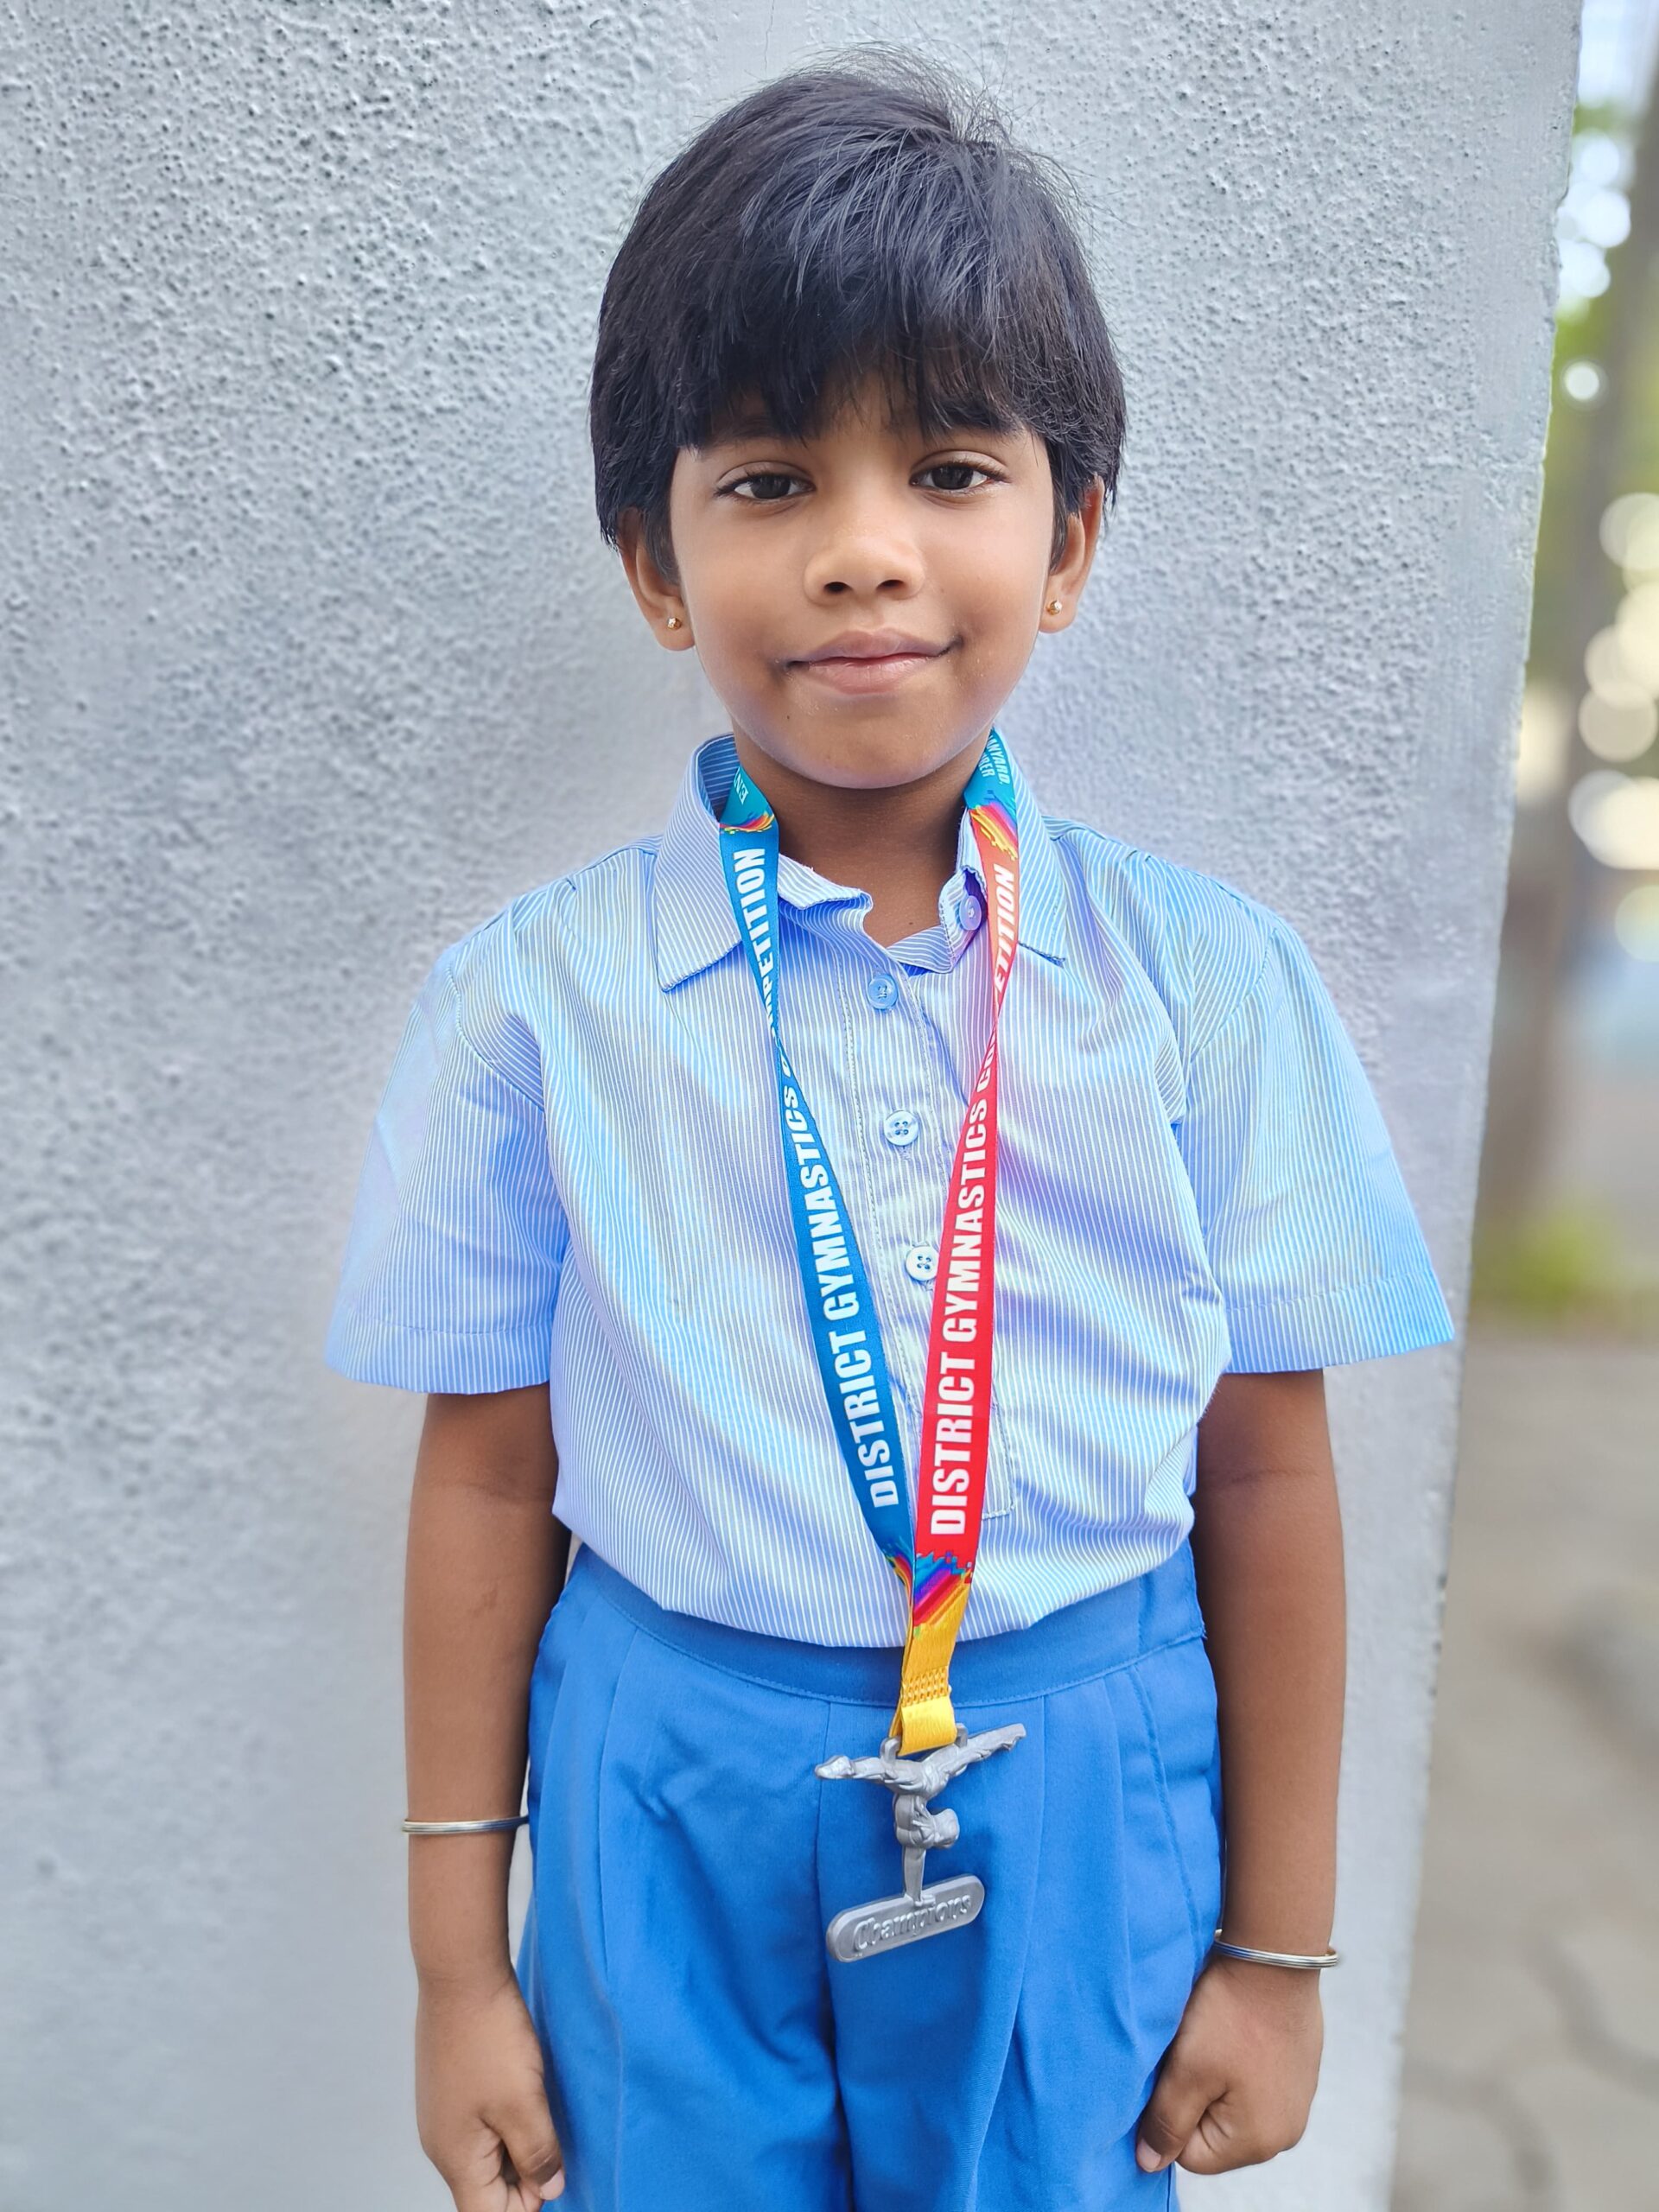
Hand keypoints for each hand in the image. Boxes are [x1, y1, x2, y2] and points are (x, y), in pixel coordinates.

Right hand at [415, 1971, 566, 2208]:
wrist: (460, 1974)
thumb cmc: (490, 2038)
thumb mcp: (524, 2103)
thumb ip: (538, 2154)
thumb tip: (549, 2191)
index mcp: (455, 2158)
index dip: (527, 2205)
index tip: (554, 2170)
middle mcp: (442, 2145)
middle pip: (485, 2190)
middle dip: (524, 2176)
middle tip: (553, 2137)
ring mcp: (442, 2115)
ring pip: (485, 2156)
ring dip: (517, 2145)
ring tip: (541, 2110)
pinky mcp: (449, 2089)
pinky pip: (480, 2126)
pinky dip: (506, 2121)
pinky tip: (524, 2091)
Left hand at [1134, 1953, 1323, 2175]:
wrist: (1275, 1955)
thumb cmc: (1229, 2013)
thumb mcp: (1186, 2069)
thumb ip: (1166, 2123)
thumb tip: (1148, 2165)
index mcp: (1258, 2142)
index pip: (1190, 2155)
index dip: (1170, 2114)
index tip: (1173, 2071)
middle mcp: (1285, 2133)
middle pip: (1214, 2133)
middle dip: (1194, 2096)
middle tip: (1193, 2051)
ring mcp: (1296, 2102)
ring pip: (1231, 2105)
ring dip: (1214, 2078)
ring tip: (1215, 2037)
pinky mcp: (1299, 2072)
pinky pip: (1253, 2083)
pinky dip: (1237, 2062)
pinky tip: (1235, 2031)